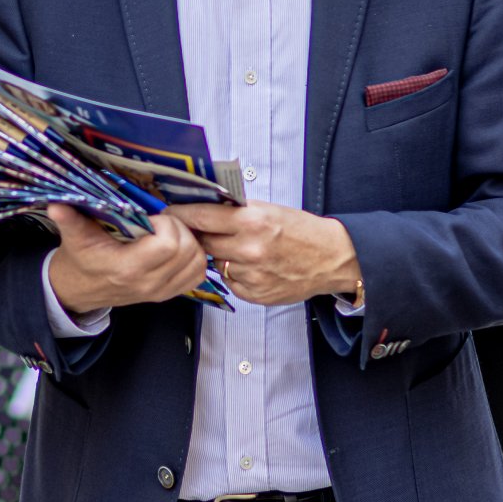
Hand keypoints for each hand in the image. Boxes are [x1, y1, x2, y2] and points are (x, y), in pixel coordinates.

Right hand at [46, 204, 206, 315]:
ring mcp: (161, 292)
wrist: (80, 289)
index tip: (151, 217)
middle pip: (188, 250)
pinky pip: (198, 274)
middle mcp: (149, 283)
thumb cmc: (80, 258)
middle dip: (180, 228)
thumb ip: (68, 219)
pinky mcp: (169, 294)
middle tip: (162, 221)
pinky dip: (194, 257)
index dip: (165, 224)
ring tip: (170, 232)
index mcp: (127, 268)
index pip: (168, 244)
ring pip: (198, 262)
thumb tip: (56, 205)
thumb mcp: (73, 237)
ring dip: (190, 241)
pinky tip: (177, 246)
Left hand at [167, 201, 358, 306]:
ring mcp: (251, 275)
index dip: (182, 214)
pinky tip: (251, 265)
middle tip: (197, 230)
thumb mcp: (269, 209)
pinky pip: (230, 281)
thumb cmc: (302, 230)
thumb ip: (236, 211)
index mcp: (253, 221)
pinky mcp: (254, 294)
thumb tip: (202, 207)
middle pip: (203, 241)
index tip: (170, 212)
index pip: (201, 216)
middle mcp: (249, 249)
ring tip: (238, 248)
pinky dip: (234, 273)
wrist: (332, 258)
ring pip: (216, 263)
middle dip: (198, 235)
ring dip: (220, 255)